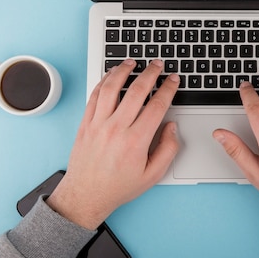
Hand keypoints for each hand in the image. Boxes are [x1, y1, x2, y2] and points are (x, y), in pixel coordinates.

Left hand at [47, 59, 180, 229]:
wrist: (86, 195)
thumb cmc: (118, 186)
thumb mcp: (153, 175)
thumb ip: (168, 149)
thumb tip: (172, 127)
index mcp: (136, 141)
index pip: (157, 105)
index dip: (168, 89)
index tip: (173, 80)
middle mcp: (116, 129)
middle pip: (136, 91)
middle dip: (151, 73)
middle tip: (157, 64)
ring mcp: (98, 124)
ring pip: (111, 87)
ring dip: (123, 70)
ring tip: (132, 62)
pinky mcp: (85, 123)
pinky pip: (94, 96)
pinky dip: (104, 81)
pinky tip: (111, 75)